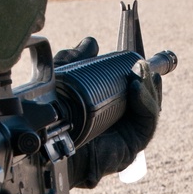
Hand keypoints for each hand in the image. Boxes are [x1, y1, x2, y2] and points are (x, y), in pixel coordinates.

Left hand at [58, 51, 160, 189]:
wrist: (43, 147)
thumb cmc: (48, 120)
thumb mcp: (62, 81)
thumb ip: (75, 61)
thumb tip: (92, 43)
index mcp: (102, 114)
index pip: (129, 95)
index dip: (139, 78)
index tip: (139, 61)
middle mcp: (116, 128)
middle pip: (143, 103)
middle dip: (147, 80)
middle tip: (140, 62)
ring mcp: (124, 141)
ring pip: (148, 112)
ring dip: (149, 89)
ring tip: (141, 71)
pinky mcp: (130, 150)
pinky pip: (146, 126)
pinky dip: (147, 104)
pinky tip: (137, 88)